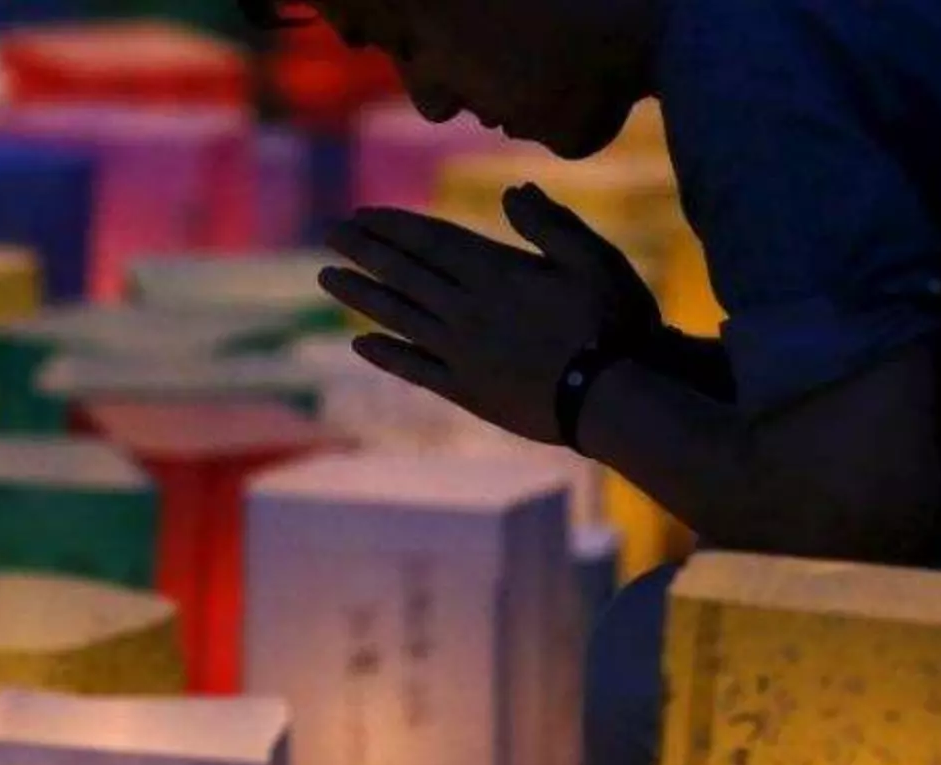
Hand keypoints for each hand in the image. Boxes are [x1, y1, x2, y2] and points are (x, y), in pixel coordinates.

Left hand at [319, 183, 661, 444]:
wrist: (612, 398)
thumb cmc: (614, 324)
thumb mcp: (593, 259)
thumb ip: (550, 224)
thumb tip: (511, 191)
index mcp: (496, 272)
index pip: (431, 240)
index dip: (393, 226)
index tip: (361, 214)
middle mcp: (467, 309)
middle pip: (404, 273)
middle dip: (364, 250)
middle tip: (331, 233)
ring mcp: (461, 352)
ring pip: (398, 316)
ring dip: (360, 295)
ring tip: (326, 276)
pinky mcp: (465, 391)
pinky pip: (414, 369)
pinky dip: (386, 355)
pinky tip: (359, 343)